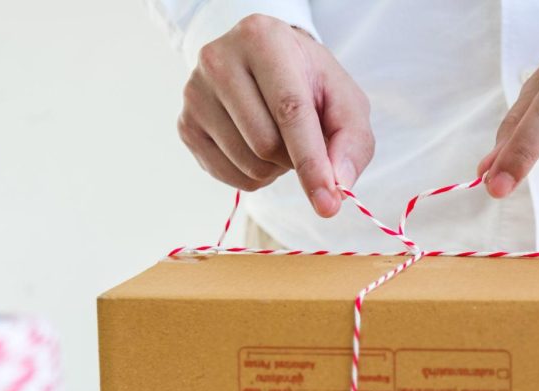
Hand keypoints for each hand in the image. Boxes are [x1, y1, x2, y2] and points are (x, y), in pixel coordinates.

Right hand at [177, 14, 373, 216]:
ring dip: (276, 168)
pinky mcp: (186, 125)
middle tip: (303, 140)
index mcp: (264, 39)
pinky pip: (229, 176)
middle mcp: (219, 60)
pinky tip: (257, 146)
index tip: (328, 203)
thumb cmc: (310, 83)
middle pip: (266, 144)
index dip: (311, 162)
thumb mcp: (344, 100)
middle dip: (296, 159)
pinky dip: (255, 175)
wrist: (267, 66)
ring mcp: (195, 93)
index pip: (289, 111)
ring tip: (279, 136)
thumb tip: (338, 186)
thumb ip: (352, 141)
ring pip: (248, 164)